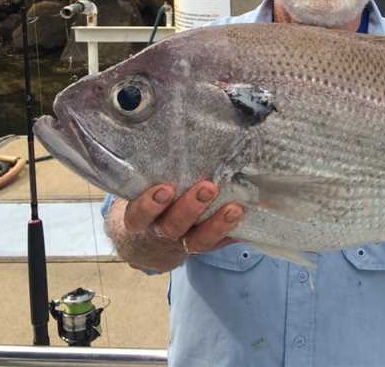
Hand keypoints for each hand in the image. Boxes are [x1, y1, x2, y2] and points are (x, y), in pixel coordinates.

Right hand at [111, 181, 243, 271]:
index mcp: (137, 219)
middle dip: (190, 208)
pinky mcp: (202, 247)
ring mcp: (181, 244)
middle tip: (208, 188)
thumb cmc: (145, 203)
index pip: (139, 215)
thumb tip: (167, 138)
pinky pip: (218, 245)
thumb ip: (149, 173)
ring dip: (218, 224)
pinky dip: (232, 234)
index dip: (150, 205)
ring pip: (198, 241)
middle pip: (172, 227)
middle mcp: (159, 233)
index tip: (165, 189)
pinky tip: (247, 222)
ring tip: (235, 208)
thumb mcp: (138, 192)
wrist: (146, 244)